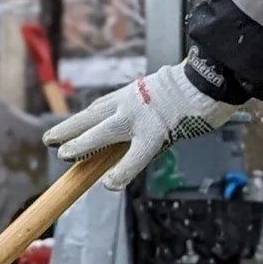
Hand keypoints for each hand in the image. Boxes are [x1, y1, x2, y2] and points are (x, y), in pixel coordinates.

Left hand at [43, 63, 234, 190]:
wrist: (214, 79)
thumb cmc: (198, 86)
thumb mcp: (165, 92)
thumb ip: (150, 108)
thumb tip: (148, 127)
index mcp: (134, 92)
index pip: (101, 107)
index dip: (83, 120)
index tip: (67, 128)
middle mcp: (131, 101)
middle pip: (92, 116)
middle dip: (70, 128)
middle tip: (49, 139)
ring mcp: (140, 116)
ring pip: (103, 131)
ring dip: (82, 144)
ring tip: (63, 154)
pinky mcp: (155, 132)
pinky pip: (134, 156)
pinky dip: (121, 171)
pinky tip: (109, 184)